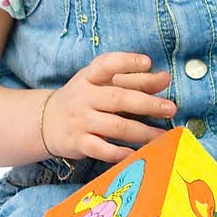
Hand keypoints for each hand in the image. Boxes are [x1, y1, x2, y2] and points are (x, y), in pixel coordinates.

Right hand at [40, 52, 175, 164]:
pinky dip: (119, 153)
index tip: (148, 62)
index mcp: (90, 77)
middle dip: (147, 104)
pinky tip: (136, 154)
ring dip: (142, 132)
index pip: (107, 64)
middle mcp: (84, 97)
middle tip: (170, 108)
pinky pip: (101, 149)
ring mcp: (81, 121)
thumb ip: (134, 80)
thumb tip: (165, 78)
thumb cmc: (84, 99)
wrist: (46, 122)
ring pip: (115, 126)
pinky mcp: (79, 143)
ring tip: (163, 136)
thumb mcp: (102, 84)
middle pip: (118, 98)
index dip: (127, 62)